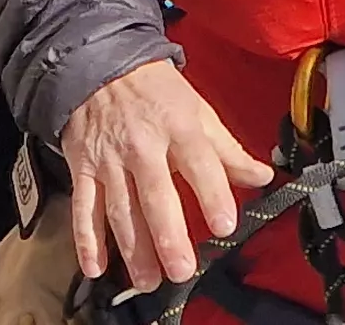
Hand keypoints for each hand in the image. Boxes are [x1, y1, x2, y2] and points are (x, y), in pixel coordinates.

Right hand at [58, 59, 270, 291]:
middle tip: (181, 269)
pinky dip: (86, 239)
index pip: (199, 163)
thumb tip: (262, 177)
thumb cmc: (155, 92)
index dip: (212, 194)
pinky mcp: (82, 167)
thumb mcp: (197, 110)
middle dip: (168, 235)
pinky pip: (83, 207)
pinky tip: (95, 268)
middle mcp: (142, 145)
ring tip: (148, 280)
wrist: (98, 64)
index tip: (224, 225)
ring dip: (132, 248)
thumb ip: (227, 149)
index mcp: (178, 127)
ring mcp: (109, 159)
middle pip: (155, 195)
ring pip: (120, 209)